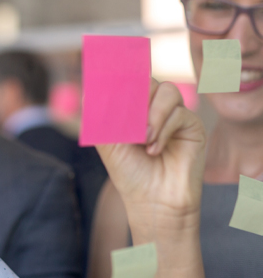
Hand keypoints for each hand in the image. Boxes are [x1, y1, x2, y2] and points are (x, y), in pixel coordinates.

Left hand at [96, 79, 206, 236]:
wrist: (152, 200)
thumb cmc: (129, 172)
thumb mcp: (107, 141)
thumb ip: (100, 116)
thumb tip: (86, 93)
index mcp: (133, 106)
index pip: (128, 79)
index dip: (119, 77)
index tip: (107, 78)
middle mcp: (154, 106)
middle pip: (147, 79)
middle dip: (134, 97)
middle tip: (126, 121)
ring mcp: (174, 114)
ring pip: (166, 90)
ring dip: (151, 113)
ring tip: (142, 138)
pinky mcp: (192, 126)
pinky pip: (179, 112)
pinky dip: (163, 128)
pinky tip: (153, 149)